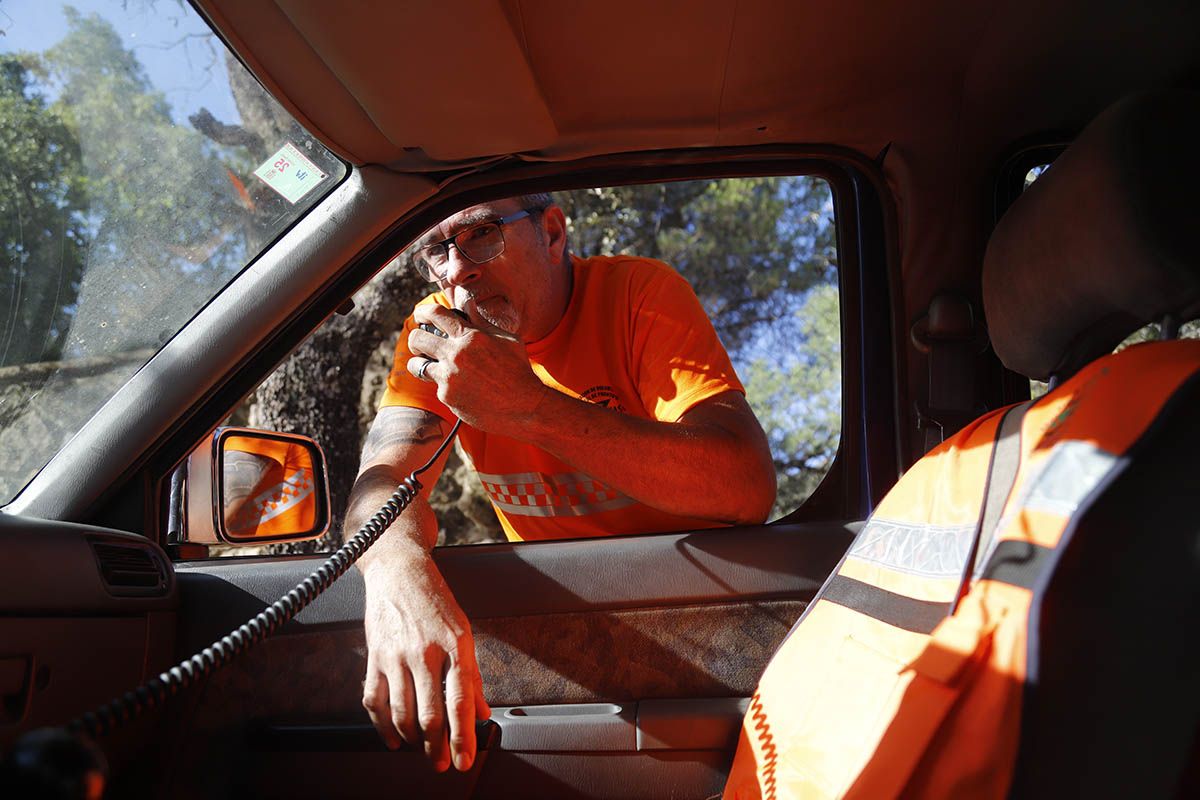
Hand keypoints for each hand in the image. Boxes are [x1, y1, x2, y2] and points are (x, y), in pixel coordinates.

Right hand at [361, 555, 489, 771]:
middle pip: (430, 714)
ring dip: (411, 739)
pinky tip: (392, 738)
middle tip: (440, 764)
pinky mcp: (375, 656)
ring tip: (420, 749)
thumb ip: (472, 675)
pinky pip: (375, 701)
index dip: (462, 737)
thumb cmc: (435, 601)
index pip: (461, 701)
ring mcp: (397, 654)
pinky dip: (382, 726)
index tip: (464, 761)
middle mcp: (426, 651)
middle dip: (436, 747)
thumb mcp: (464, 631)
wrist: (400, 570)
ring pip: (401, 713)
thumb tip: (482, 712)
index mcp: (456, 645)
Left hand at [407, 304, 547, 434]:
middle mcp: (455, 355)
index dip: (422, 312)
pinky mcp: (447, 397)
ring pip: (416, 365)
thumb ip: (481, 322)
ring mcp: (449, 377)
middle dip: (416, 338)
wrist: (524, 406)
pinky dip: (446, 386)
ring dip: (420, 363)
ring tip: (430, 365)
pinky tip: (462, 389)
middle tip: (422, 343)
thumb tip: (468, 305)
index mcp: (470, 336)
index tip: (420, 315)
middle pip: (417, 338)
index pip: (436, 314)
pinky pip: (437, 386)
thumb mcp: (506, 339)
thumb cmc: (518, 370)